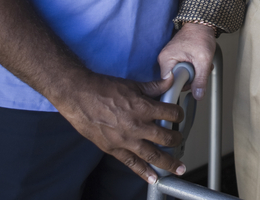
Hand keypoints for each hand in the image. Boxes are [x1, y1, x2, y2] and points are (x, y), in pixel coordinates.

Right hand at [51, 72, 186, 183]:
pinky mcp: (114, 149)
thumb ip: (154, 86)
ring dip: (168, 163)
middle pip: (166, 138)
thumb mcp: (132, 84)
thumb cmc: (104, 89)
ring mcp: (125, 140)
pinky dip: (144, 173)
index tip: (179, 116)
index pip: (171, 114)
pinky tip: (154, 178)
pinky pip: (132, 164)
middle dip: (176, 140)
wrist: (79, 96)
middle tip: (180, 141)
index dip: (178, 114)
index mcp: (143, 108)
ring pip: (152, 155)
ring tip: (178, 169)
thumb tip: (170, 80)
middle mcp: (137, 126)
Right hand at [157, 22, 216, 99]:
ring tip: (200, 65)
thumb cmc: (200, 35)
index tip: (191, 85)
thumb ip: (201, 79)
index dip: (181, 87)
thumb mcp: (203, 60)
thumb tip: (198, 95)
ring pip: (181, 76)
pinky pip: (182, 69)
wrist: (202, 24)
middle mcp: (164, 59)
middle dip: (190, 79)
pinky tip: (198, 63)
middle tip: (199, 70)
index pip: (168, 84)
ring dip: (193, 73)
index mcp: (166, 60)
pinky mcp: (175, 57)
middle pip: (175, 81)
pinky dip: (192, 68)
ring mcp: (170, 58)